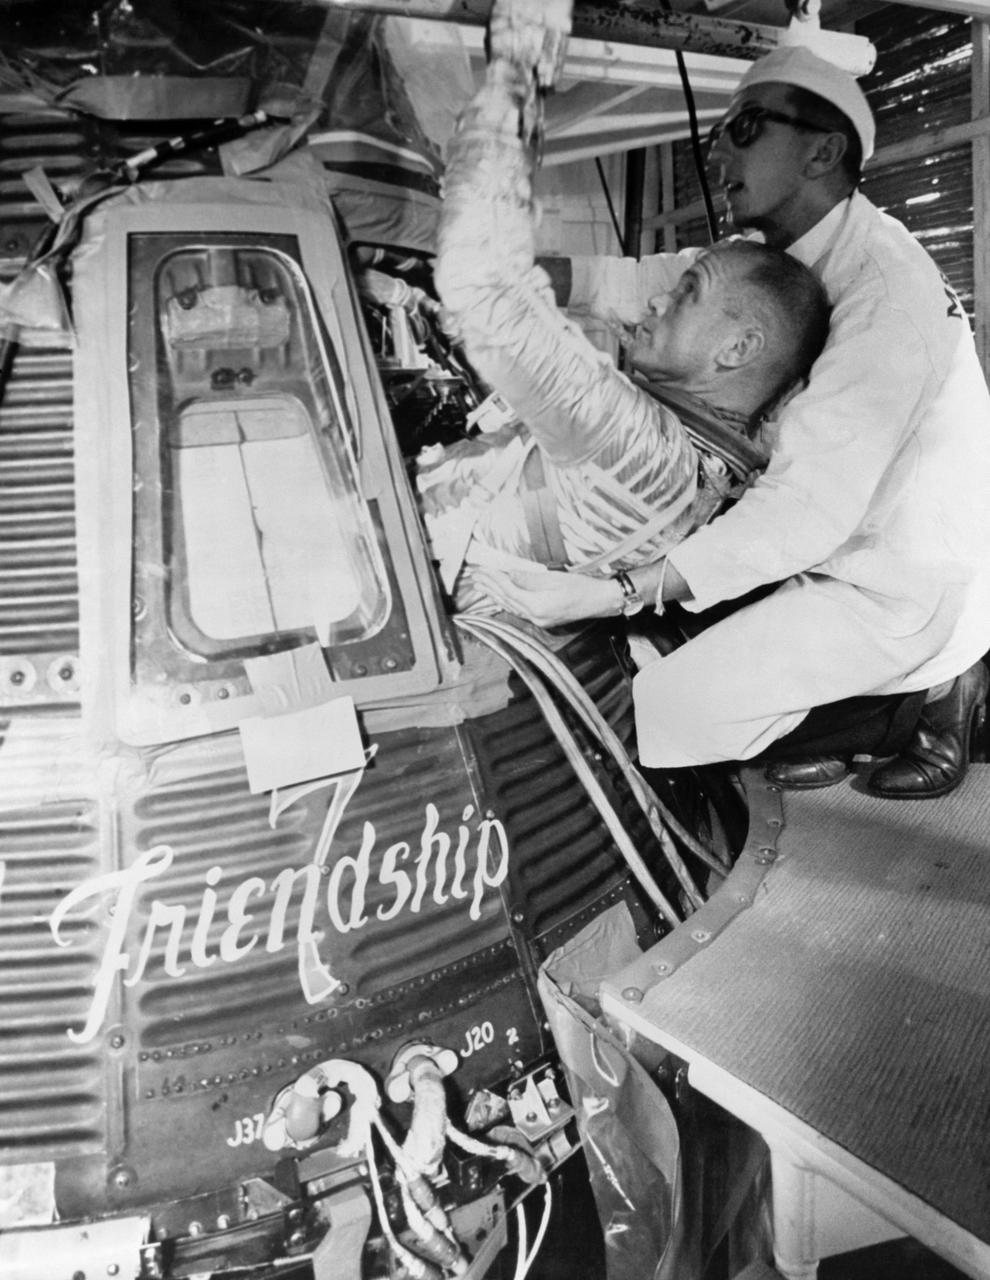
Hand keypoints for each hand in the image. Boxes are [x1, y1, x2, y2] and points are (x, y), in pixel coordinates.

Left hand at [471, 567, 619, 627]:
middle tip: (474, 577)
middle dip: (489, 587)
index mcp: (537, 605)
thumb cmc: (581, 586)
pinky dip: (507, 602)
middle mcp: (535, 617)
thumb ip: (529, 578)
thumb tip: (509, 575)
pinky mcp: (543, 621)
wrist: (600, 601)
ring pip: (510, 607)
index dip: (494, 578)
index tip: (482, 569)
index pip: (509, 589)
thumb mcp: (554, 578)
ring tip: (481, 586)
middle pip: (506, 600)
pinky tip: (499, 597)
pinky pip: (518, 611)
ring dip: (494, 595)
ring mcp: (538, 621)